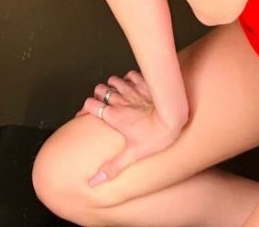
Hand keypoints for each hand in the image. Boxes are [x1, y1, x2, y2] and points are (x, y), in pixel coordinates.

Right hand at [75, 69, 185, 186]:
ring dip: (113, 86)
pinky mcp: (143, 82)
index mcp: (114, 115)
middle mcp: (119, 100)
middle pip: (99, 89)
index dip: (85, 108)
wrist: (173, 116)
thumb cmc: (155, 136)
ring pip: (113, 80)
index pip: (90, 105)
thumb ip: (112, 167)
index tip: (85, 114)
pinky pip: (130, 75)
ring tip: (118, 94)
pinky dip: (129, 79)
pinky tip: (133, 85)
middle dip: (99, 95)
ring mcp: (131, 89)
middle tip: (104, 103)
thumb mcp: (132, 155)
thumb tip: (94, 182)